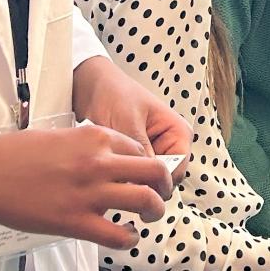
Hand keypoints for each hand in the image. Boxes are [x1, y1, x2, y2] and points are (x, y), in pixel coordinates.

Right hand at [0, 124, 171, 249]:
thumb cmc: (12, 153)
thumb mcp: (59, 135)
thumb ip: (87, 145)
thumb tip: (107, 159)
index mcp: (95, 137)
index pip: (140, 149)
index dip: (146, 164)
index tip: (142, 175)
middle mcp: (99, 162)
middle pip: (155, 172)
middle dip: (164, 185)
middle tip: (159, 195)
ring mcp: (90, 193)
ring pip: (146, 201)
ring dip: (155, 211)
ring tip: (148, 217)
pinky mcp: (75, 222)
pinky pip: (118, 235)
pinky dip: (130, 238)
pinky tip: (126, 236)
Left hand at [73, 56, 191, 176]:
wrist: (90, 85)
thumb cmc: (114, 93)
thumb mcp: (128, 121)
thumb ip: (141, 150)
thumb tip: (144, 180)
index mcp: (178, 131)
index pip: (178, 169)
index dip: (159, 181)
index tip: (137, 185)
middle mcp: (170, 144)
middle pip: (165, 178)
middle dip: (145, 181)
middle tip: (121, 180)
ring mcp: (154, 151)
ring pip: (149, 179)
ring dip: (132, 178)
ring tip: (113, 171)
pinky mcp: (137, 157)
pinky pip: (135, 175)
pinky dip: (124, 175)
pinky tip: (110, 169)